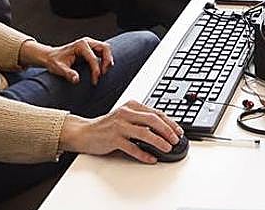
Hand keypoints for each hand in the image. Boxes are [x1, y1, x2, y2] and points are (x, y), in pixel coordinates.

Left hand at [19, 37, 113, 85]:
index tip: (94, 81)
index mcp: (80, 45)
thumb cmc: (55, 61)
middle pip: (105, 48)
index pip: (94, 58)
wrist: (51, 56)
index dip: (96, 71)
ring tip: (104, 72)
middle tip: (103, 74)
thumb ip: (67, 73)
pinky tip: (102, 68)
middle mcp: (86, 42)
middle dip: (107, 61)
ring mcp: (89, 44)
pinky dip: (106, 59)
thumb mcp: (59, 68)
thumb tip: (76, 79)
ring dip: (108, 60)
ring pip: (106, 48)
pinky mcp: (91, 48)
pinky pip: (103, 51)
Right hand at [59, 100, 182, 162]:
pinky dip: (143, 154)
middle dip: (167, 130)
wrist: (86, 132)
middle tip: (176, 139)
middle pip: (152, 119)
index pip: (155, 112)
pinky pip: (132, 148)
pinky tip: (151, 158)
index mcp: (130, 105)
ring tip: (167, 148)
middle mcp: (125, 113)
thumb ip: (141, 120)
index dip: (169, 122)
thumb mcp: (126, 117)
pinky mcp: (113, 138)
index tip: (178, 131)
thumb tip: (164, 130)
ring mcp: (119, 125)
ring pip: (144, 132)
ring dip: (158, 141)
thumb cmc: (108, 126)